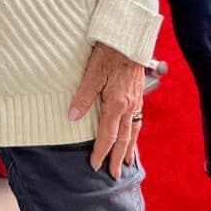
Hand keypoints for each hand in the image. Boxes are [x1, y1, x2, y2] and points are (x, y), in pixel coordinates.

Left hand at [68, 43, 143, 179]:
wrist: (129, 36)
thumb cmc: (109, 51)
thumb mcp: (92, 72)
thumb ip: (83, 95)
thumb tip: (72, 116)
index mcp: (117, 103)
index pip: (107, 135)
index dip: (101, 151)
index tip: (95, 165)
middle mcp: (129, 105)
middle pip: (123, 138)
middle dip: (117, 157)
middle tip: (114, 174)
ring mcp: (136, 100)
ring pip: (133, 130)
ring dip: (129, 148)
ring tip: (126, 161)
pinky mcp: (138, 93)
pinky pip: (137, 120)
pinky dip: (135, 132)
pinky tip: (132, 133)